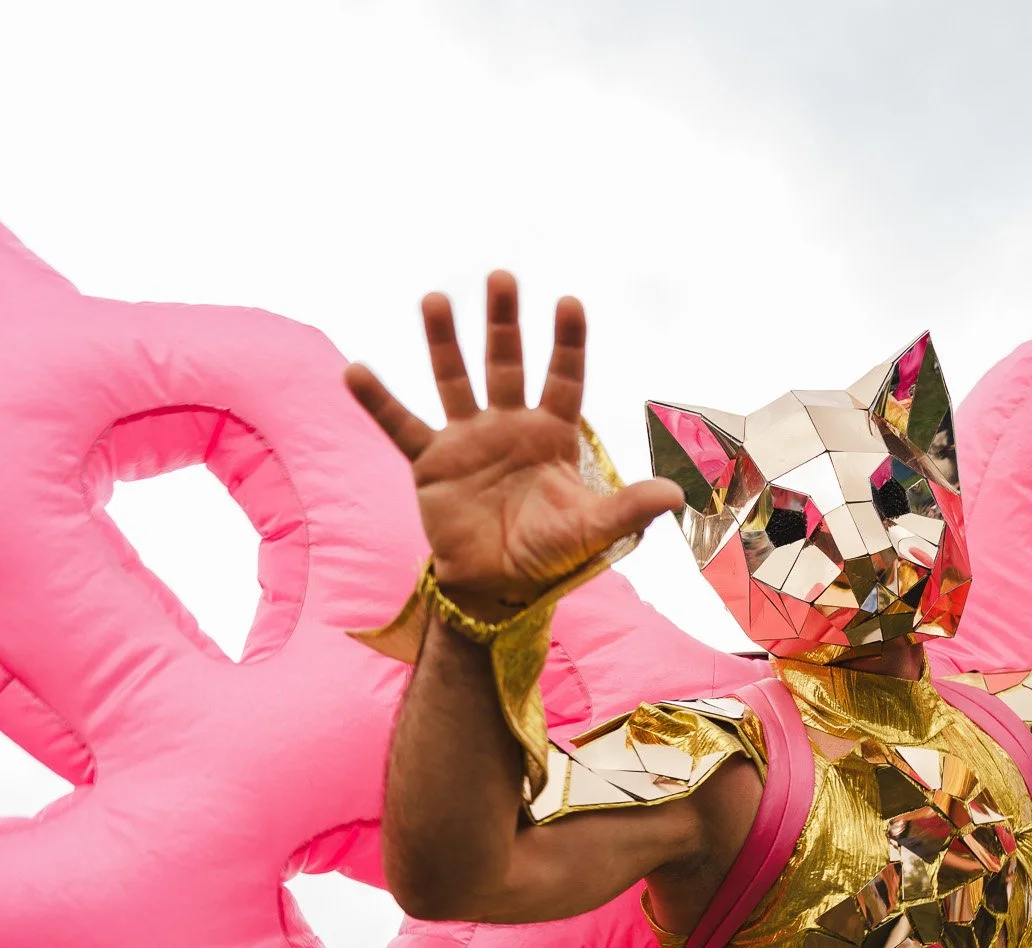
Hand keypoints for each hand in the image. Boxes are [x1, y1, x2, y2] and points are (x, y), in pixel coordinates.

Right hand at [344, 271, 682, 617]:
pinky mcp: (431, 463)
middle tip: (501, 276)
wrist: (499, 587)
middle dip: (505, 322)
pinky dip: (378, 400)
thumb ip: (628, 509)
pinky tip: (355, 370)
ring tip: (436, 300)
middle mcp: (509, 426)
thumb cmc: (550, 554)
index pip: (564, 379)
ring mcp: (467, 440)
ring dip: (444, 341)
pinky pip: (401, 425)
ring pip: (455, 380)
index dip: (567, 343)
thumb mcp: (592, 531)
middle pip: (507, 363)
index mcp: (552, 436)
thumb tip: (677, 496)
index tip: (570, 302)